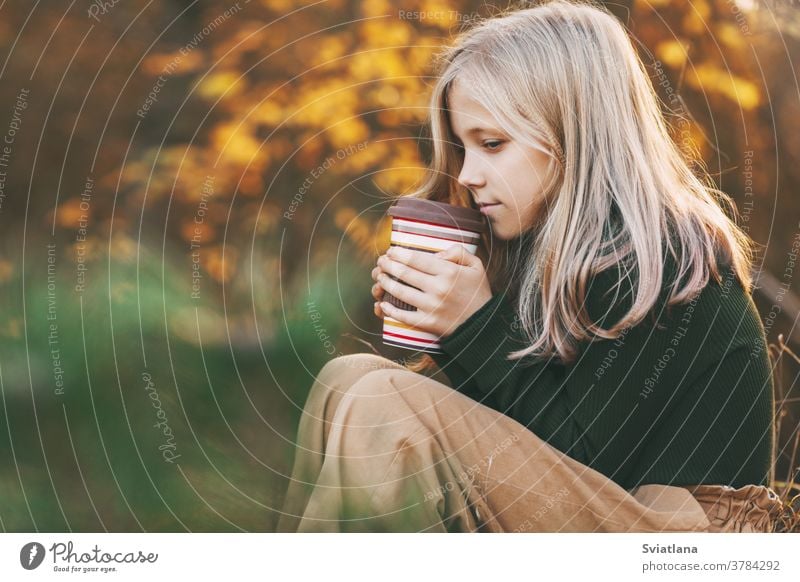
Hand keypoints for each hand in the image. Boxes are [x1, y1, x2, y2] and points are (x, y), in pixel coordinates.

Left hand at [373, 244, 492, 337]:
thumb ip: (458, 252)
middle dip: (388, 265)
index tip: (391, 251)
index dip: (399, 254)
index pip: (416, 259)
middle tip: (381, 261)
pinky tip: (383, 303)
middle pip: (405, 273)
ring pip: (400, 292)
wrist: (483, 325)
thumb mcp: (476, 266)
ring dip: (385, 283)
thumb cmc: (477, 293)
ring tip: (380, 277)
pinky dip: (390, 310)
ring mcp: (431, 307)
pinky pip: (404, 316)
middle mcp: (438, 288)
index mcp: (448, 272)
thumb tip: (436, 254)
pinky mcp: (428, 323)